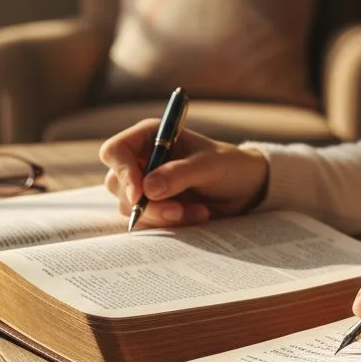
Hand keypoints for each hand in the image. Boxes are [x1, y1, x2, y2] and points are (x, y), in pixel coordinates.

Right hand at [99, 120, 269, 227]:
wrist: (245, 188)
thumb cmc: (228, 165)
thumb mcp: (210, 165)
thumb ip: (180, 173)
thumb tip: (148, 189)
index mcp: (149, 137)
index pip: (115, 151)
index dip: (123, 172)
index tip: (140, 194)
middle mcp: (142, 160)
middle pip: (118, 185)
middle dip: (147, 203)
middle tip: (177, 210)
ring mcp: (145, 186)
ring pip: (131, 208)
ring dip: (163, 215)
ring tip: (198, 211)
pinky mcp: (154, 207)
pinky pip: (147, 222)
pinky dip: (171, 224)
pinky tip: (197, 215)